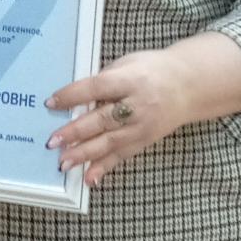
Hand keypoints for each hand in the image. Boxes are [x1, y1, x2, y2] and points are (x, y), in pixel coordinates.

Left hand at [47, 50, 189, 187]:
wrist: (190, 85)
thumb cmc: (153, 69)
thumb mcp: (128, 63)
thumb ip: (105, 79)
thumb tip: (76, 99)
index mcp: (131, 80)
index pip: (97, 88)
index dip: (73, 95)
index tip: (51, 103)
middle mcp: (137, 105)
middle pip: (102, 120)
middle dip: (75, 132)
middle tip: (52, 142)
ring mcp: (142, 126)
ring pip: (110, 142)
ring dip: (84, 154)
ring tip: (63, 163)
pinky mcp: (144, 141)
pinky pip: (121, 156)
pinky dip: (104, 167)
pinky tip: (89, 177)